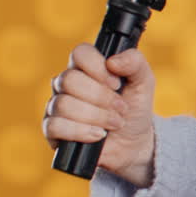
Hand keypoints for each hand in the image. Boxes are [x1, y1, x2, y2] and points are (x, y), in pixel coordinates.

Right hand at [42, 44, 156, 187]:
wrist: (133, 143)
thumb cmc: (134, 109)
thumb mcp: (144, 83)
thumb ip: (135, 62)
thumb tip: (112, 61)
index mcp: (86, 67)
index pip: (80, 53)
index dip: (98, 68)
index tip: (116, 84)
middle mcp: (67, 84)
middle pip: (70, 80)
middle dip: (102, 97)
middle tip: (121, 108)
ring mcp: (56, 106)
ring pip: (64, 104)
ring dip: (97, 116)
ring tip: (115, 124)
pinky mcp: (52, 130)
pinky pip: (54, 126)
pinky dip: (81, 131)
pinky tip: (98, 135)